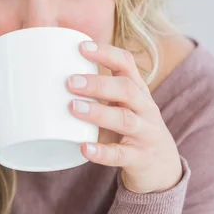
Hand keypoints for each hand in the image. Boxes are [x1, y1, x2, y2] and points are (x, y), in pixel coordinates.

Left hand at [67, 41, 182, 193]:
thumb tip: (50, 78)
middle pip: (126, 89)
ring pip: (125, 120)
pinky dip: (102, 152)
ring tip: (73, 108)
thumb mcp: (122, 106)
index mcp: (137, 91)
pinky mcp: (139, 158)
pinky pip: (121, 155)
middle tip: (70, 82)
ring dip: (98, 113)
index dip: (106, 52)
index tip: (81, 47)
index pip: (127, 64)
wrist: (162, 167)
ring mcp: (145, 134)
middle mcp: (145, 108)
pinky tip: (84, 148)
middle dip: (98, 84)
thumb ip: (97, 93)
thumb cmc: (132, 129)